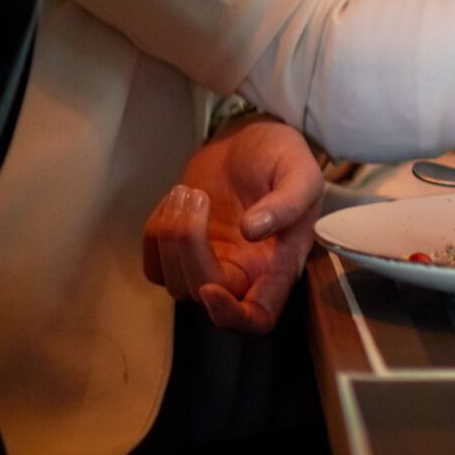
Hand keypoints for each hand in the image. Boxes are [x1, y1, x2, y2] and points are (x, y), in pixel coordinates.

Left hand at [142, 115, 323, 335]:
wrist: (249, 137)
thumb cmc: (280, 156)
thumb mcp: (301, 170)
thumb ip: (288, 200)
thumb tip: (253, 230)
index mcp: (279, 263)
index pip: (257, 317)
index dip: (231, 317)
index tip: (210, 289)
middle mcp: (244, 272)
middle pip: (203, 292)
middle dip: (189, 249)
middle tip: (197, 196)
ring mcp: (209, 263)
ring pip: (174, 281)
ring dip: (171, 235)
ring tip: (190, 191)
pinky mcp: (179, 252)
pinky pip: (154, 263)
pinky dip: (155, 232)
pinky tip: (177, 200)